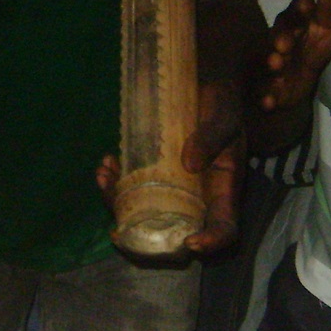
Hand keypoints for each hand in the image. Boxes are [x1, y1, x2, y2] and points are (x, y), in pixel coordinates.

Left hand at [94, 81, 243, 254]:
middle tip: (119, 230)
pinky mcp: (153, 174)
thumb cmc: (221, 105)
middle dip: (144, 233)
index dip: (212, 242)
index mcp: (222, 191)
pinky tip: (106, 165)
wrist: (203, 87)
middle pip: (174, 230)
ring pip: (146, 211)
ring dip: (120, 202)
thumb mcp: (222, 118)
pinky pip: (132, 187)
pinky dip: (115, 182)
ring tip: (106, 178)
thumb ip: (210, 137)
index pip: (224, 227)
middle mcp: (196, 198)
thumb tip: (190, 164)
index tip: (191, 243)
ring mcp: (172, 188)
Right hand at [260, 0, 330, 114]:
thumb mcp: (327, 29)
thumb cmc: (310, 50)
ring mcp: (269, 67)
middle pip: (276, 35)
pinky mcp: (266, 90)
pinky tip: (269, 102)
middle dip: (280, 37)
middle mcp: (277, 42)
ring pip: (266, 63)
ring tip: (276, 65)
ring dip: (270, 63)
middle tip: (285, 42)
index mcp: (294, 25)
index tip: (307, 5)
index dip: (299, 9)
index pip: (295, 13)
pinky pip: (263, 94)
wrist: (293, 86)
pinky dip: (266, 98)